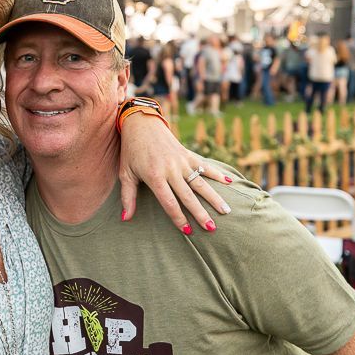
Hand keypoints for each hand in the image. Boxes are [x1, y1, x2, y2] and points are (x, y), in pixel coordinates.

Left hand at [119, 113, 231, 234]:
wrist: (141, 123)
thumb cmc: (132, 151)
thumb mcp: (126, 173)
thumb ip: (127, 197)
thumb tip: (125, 219)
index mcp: (155, 176)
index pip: (169, 202)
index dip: (179, 218)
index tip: (188, 231)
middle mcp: (170, 169)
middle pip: (188, 196)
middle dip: (201, 213)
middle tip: (212, 228)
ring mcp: (181, 161)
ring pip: (200, 182)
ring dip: (214, 197)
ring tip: (226, 211)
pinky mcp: (187, 153)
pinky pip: (204, 165)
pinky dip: (216, 173)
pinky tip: (229, 182)